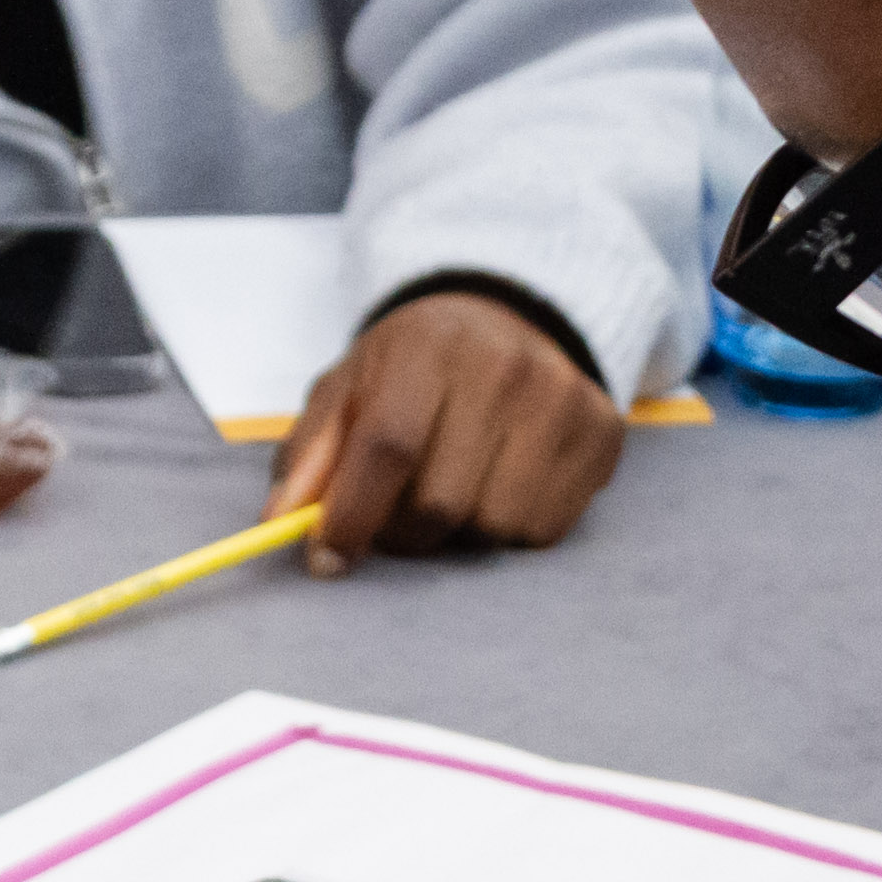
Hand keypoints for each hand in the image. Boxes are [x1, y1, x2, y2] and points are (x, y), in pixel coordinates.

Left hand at [271, 288, 622, 574]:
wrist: (508, 322)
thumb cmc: (414, 369)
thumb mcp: (349, 388)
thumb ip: (310, 455)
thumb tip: (279, 524)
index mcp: (429, 344)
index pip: (388, 447)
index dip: (352, 516)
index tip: (327, 558)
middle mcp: (505, 365)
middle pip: (440, 501)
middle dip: (403, 531)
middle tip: (395, 515)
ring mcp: (562, 399)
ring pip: (494, 526)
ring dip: (460, 532)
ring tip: (453, 492)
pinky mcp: (603, 434)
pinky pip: (542, 531)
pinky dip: (510, 529)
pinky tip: (500, 486)